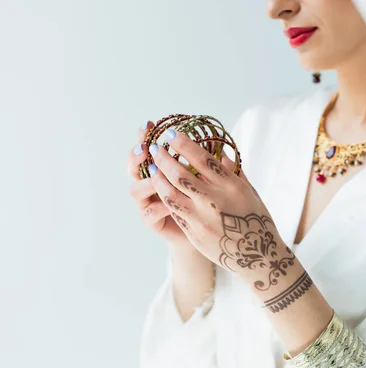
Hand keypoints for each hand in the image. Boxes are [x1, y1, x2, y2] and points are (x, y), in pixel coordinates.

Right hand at [127, 121, 195, 249]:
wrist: (204, 230)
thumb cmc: (204, 200)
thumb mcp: (207, 177)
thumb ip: (206, 160)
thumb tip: (217, 139)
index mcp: (159, 168)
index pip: (146, 147)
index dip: (144, 136)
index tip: (150, 124)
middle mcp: (148, 183)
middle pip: (133, 166)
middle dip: (136, 155)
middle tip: (146, 149)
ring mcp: (147, 202)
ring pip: (136, 190)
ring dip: (147, 182)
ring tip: (158, 177)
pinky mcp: (151, 221)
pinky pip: (149, 212)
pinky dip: (159, 206)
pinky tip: (169, 204)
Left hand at [149, 129, 296, 289]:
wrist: (258, 257)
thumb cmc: (257, 220)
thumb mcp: (250, 192)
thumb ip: (234, 171)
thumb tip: (220, 151)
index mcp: (231, 185)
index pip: (202, 158)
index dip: (183, 144)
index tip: (171, 133)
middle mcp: (215, 199)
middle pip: (180, 173)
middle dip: (163, 157)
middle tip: (154, 146)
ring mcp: (202, 217)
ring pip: (170, 191)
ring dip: (157, 175)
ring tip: (151, 165)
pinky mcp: (194, 231)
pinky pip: (173, 209)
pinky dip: (164, 195)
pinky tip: (158, 186)